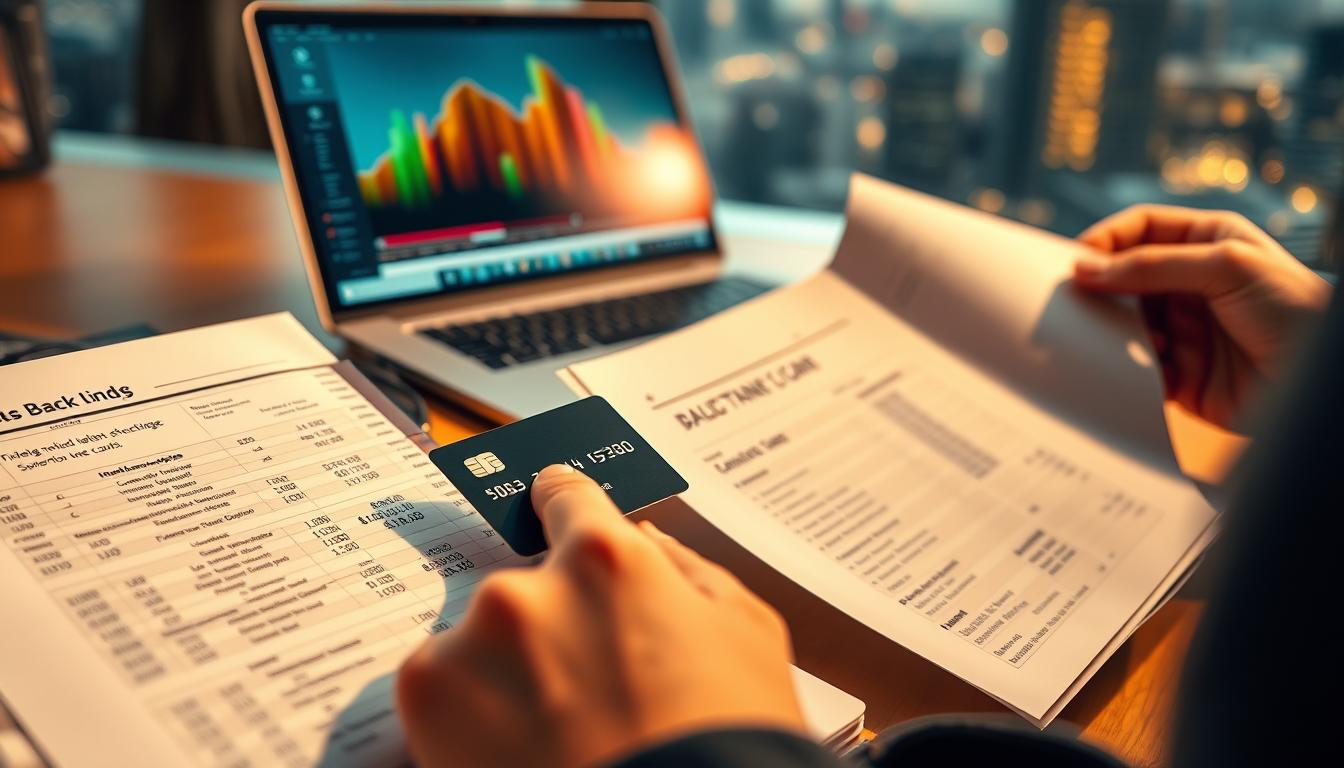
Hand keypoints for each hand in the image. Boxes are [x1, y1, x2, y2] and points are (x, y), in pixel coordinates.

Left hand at [395, 465, 804, 767]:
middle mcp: (525, 592)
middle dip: (550, 633)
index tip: (550, 511)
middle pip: (527, 592)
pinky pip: (441, 696)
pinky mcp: (426, 705)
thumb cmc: (727, 737)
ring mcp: (468, 649)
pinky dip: (466, 723)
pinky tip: (517, 754)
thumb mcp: (747, 637)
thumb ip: (690, 572)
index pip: (565, 499)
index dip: (563, 507)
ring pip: (481, 648)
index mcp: (606, 561)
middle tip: (586, 692)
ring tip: (554, 737)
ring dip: (507, 680)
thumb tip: (648, 543)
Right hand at [1073, 204, 1331, 427]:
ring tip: (1116, 339)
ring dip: (1115, 331)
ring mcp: (1184, 328)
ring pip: (1125, 323)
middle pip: (1124, 277)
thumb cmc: (1295, 312)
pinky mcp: (1180, 373)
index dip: (1105, 241)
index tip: (1074, 264)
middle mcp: (1192, 283)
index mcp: (1207, 242)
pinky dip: (1126, 368)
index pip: (1140, 229)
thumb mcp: (1225, 267)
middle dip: (1101, 290)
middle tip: (1073, 303)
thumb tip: (1087, 268)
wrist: (1320, 387)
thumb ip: (1152, 266)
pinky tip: (1137, 368)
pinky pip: (1136, 367)